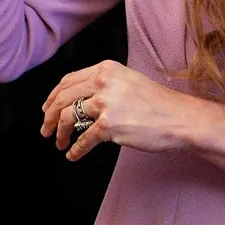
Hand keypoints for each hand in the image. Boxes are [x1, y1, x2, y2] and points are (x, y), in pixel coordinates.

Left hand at [41, 60, 192, 161]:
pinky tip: (73, 155)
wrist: (178, 118)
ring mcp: (105, 103)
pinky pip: (84, 140)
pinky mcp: (110, 125)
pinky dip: (76, 150)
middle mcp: (103, 81)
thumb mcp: (127, 81)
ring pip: (68, 117)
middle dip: (50, 117)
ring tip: (60, 144)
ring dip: (60, 133)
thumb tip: (76, 99)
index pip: (68, 81)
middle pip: (63, 98)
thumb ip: (103, 84)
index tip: (47, 109)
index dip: (53, 97)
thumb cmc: (156, 103)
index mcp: (105, 69)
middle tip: (46, 130)